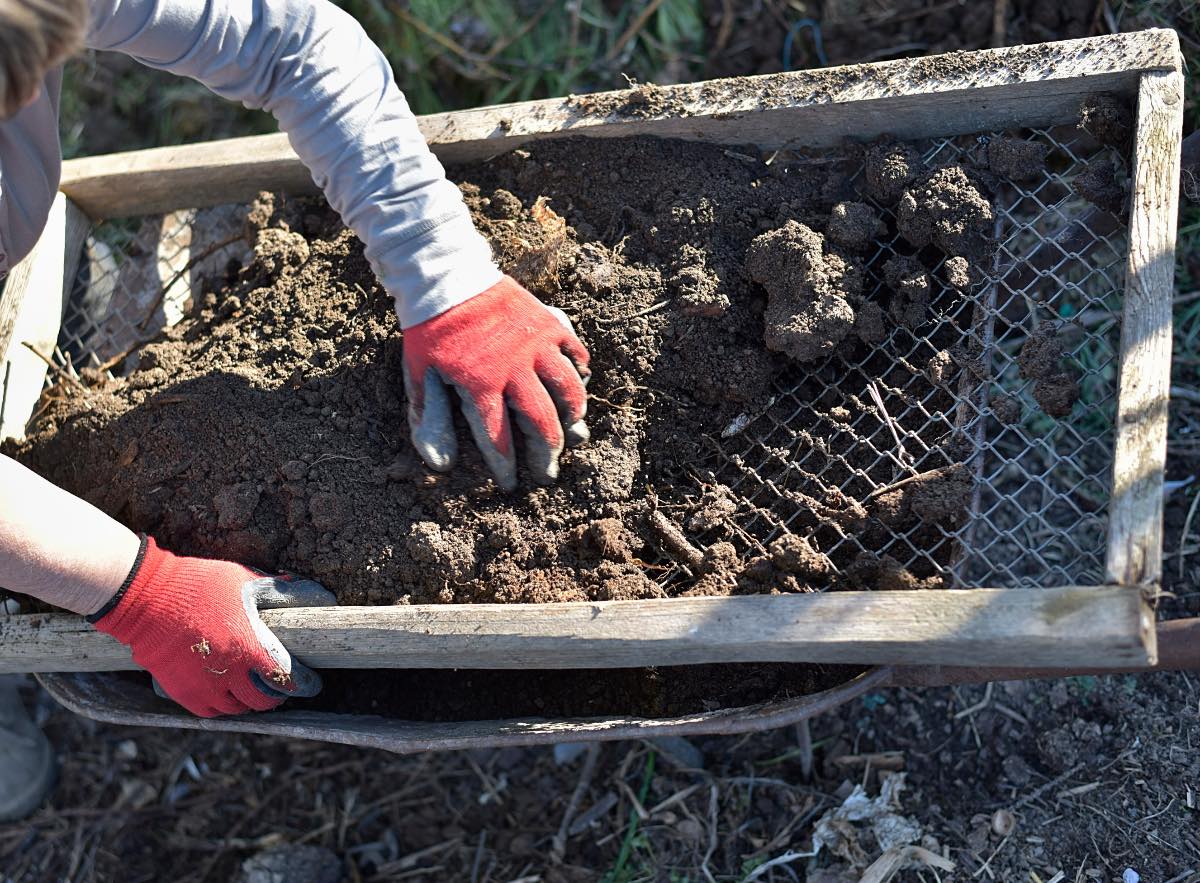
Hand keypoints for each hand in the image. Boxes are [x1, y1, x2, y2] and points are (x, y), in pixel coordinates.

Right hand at [89, 537, 335, 717]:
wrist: (144, 598)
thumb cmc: (199, 585)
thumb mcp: (245, 581)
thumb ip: (282, 592)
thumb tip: (321, 595)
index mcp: (247, 646)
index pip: (287, 678)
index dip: (305, 684)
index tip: (314, 684)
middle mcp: (227, 672)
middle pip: (264, 700)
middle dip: (279, 695)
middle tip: (284, 686)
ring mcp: (202, 685)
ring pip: (238, 708)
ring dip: (252, 701)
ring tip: (257, 689)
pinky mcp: (181, 692)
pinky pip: (211, 711)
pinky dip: (225, 705)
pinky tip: (229, 693)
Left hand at [403, 275, 590, 490]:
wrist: (446, 277)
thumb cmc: (430, 330)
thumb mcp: (418, 374)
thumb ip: (429, 418)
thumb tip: (440, 464)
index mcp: (481, 385)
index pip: (499, 438)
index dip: (506, 466)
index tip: (510, 483)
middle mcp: (515, 369)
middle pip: (542, 421)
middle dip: (547, 452)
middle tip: (548, 470)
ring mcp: (536, 345)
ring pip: (568, 388)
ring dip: (573, 413)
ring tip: (572, 429)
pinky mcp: (549, 323)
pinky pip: (575, 352)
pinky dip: (580, 370)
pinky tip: (578, 382)